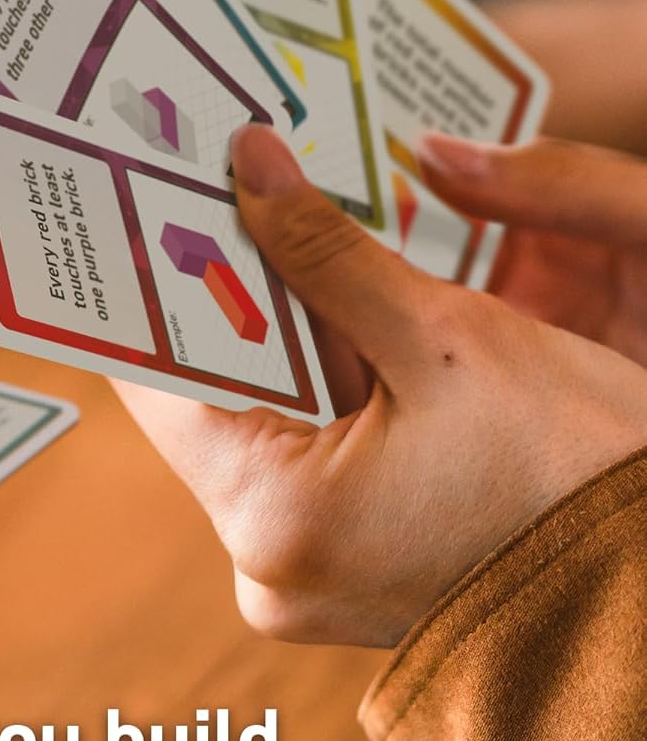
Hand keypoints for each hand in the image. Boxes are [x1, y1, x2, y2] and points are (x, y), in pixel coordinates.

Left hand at [112, 124, 646, 648]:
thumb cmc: (582, 474)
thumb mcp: (447, 338)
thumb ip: (328, 252)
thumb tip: (249, 167)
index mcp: (275, 520)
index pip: (158, 377)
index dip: (157, 282)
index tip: (158, 202)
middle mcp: (266, 564)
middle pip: (207, 393)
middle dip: (224, 292)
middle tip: (220, 194)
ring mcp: (303, 574)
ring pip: (256, 417)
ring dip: (274, 330)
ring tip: (272, 229)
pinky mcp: (342, 563)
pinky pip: (301, 451)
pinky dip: (315, 381)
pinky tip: (328, 303)